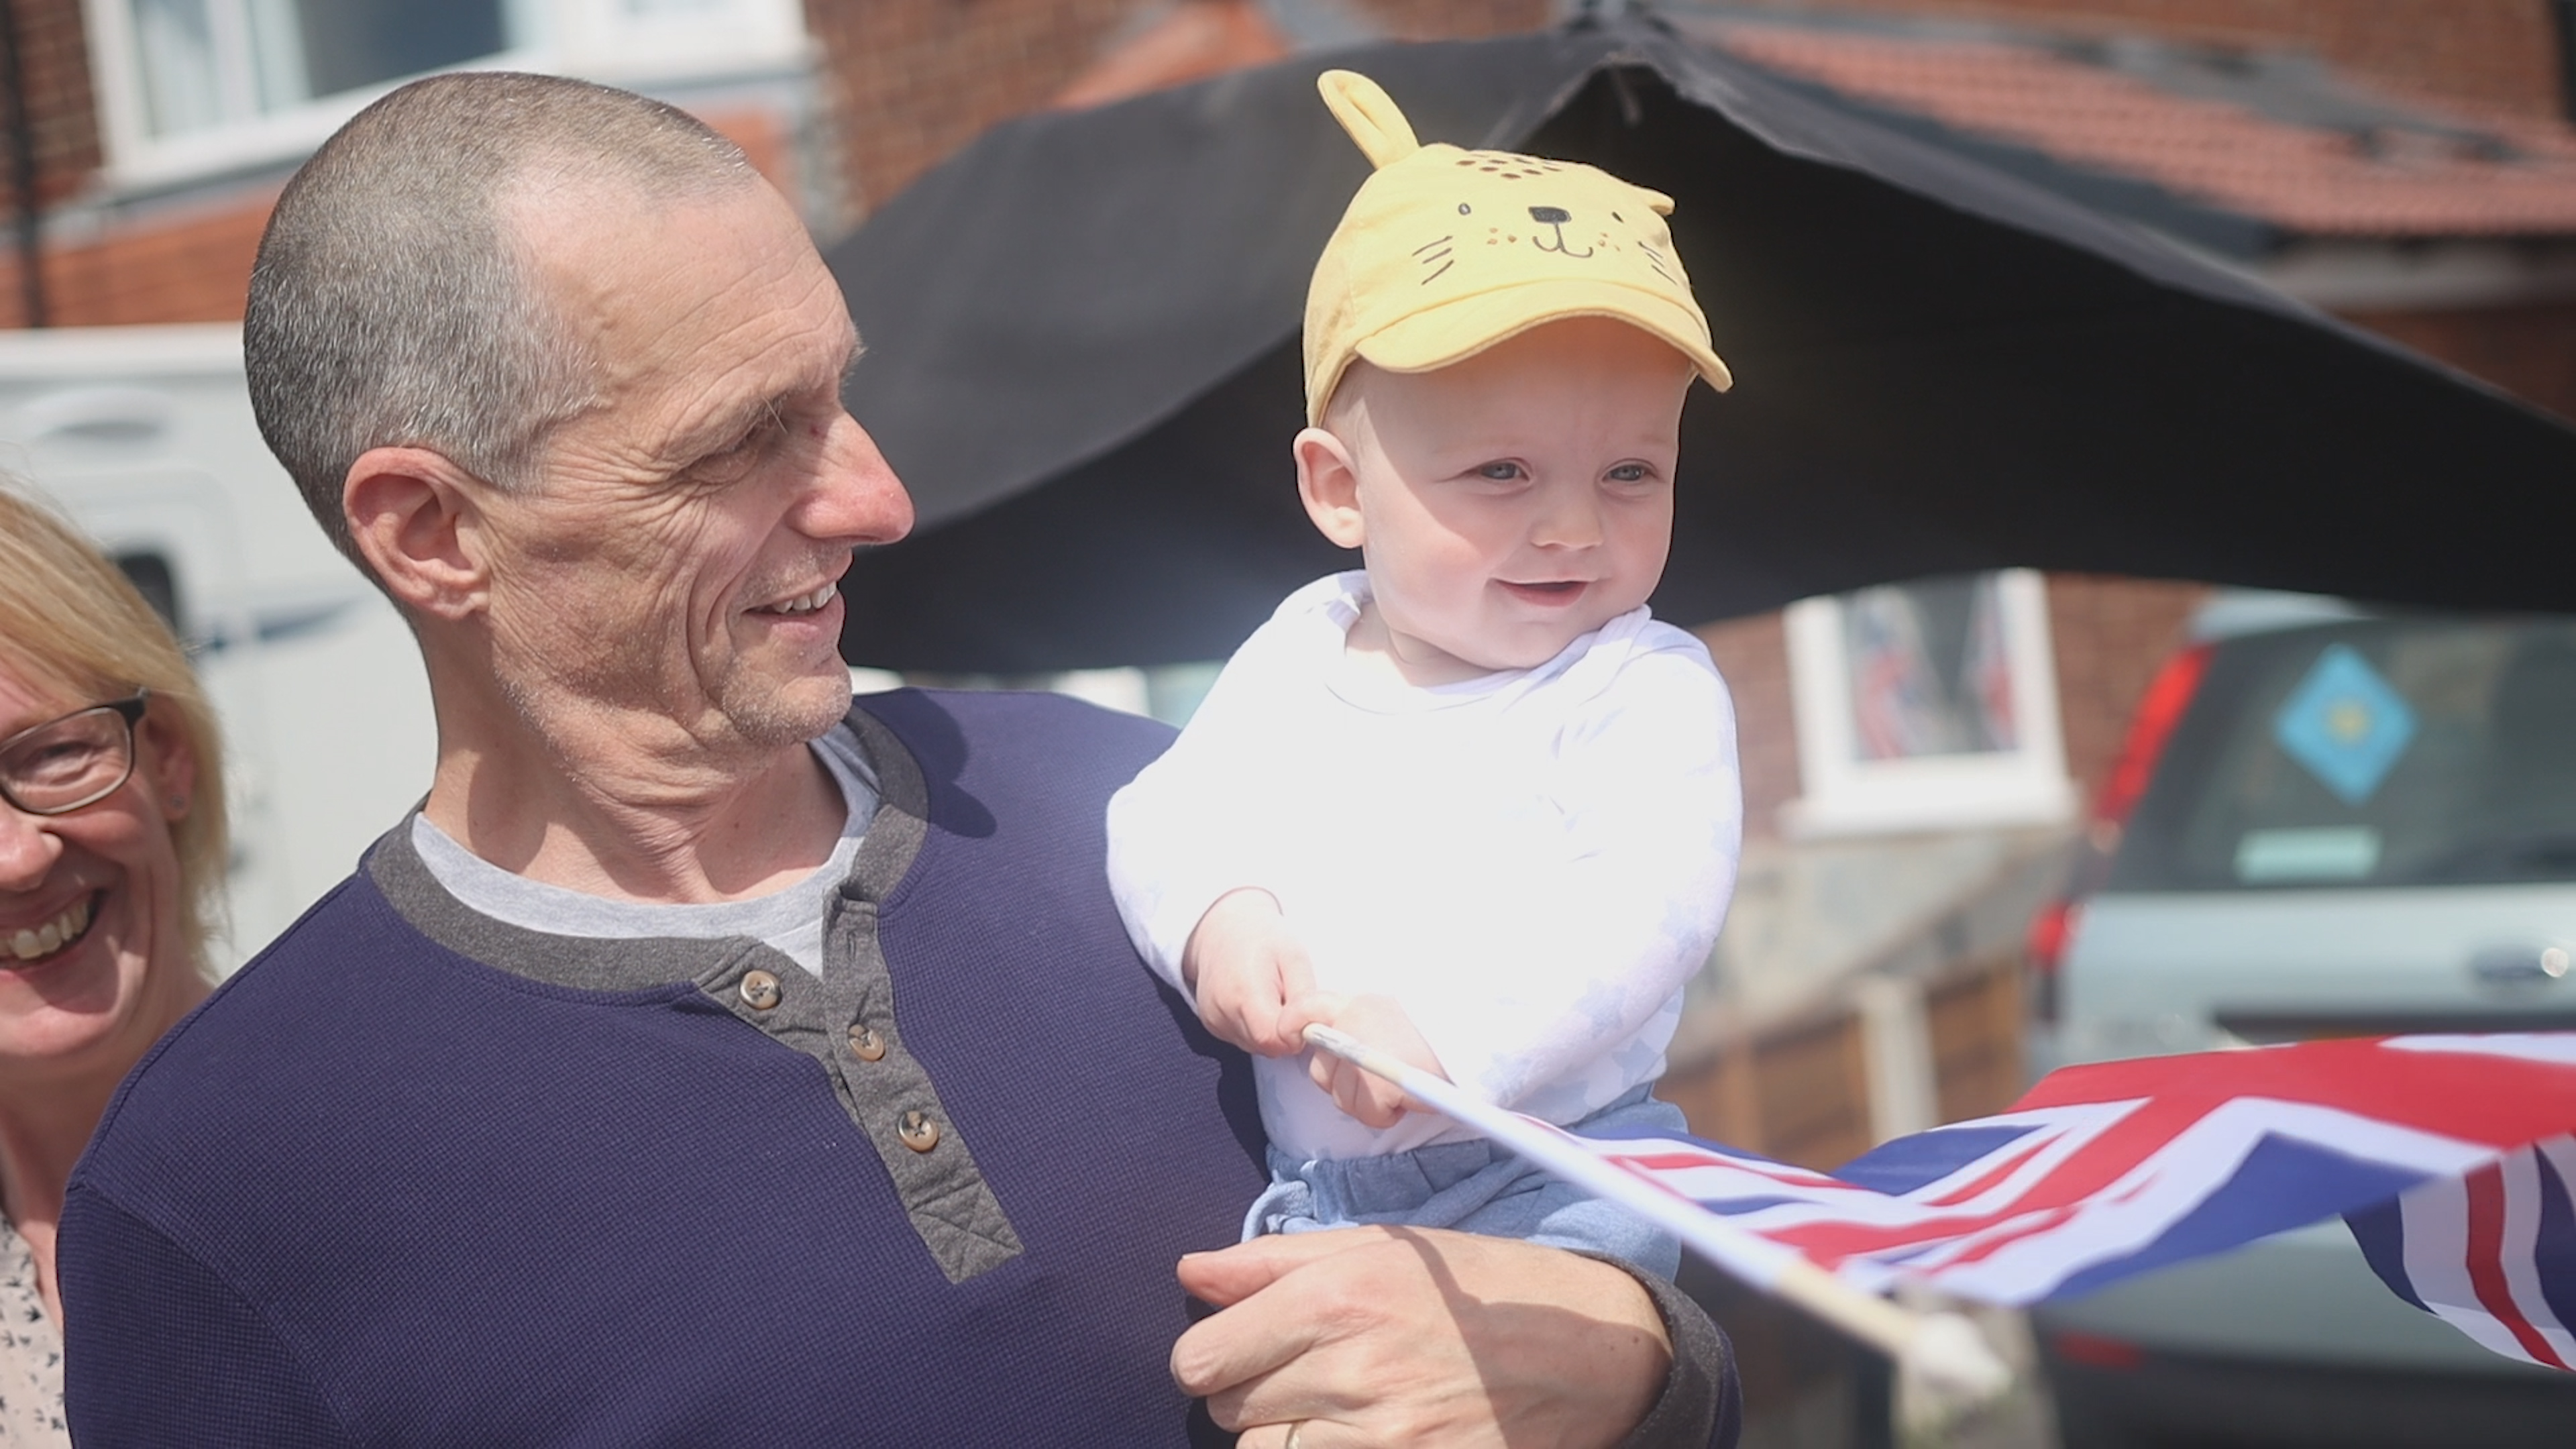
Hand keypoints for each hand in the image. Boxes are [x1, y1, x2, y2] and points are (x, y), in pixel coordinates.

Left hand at [1172, 1227, 1670, 1447]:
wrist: (1588, 1350)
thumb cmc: (1479, 1288)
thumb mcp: (1382, 1246)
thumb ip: (1274, 1261)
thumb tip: (1190, 1273)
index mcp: (1334, 1298)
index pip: (1203, 1358)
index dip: (1210, 1357)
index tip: (1235, 1352)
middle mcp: (1348, 1370)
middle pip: (1228, 1411)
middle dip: (1250, 1393)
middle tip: (1303, 1373)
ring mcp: (1380, 1437)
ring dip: (1283, 1436)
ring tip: (1334, 1409)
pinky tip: (1360, 1434)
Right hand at [1183, 890, 1315, 1056]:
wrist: (1224, 927)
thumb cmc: (1262, 939)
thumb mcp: (1294, 958)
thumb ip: (1304, 999)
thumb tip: (1312, 1030)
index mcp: (1245, 992)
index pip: (1274, 1040)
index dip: (1294, 1033)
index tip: (1300, 1013)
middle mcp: (1223, 1010)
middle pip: (1265, 1046)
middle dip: (1283, 1032)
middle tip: (1286, 999)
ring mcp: (1214, 1019)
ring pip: (1255, 1046)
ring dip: (1269, 1030)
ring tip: (1270, 996)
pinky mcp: (1211, 1024)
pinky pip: (1241, 1040)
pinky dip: (1254, 1028)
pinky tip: (1255, 1002)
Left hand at [1279, 993, 1445, 1128]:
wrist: (1474, 1046)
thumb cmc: (1433, 1038)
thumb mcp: (1389, 1017)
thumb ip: (1356, 1029)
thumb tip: (1328, 1051)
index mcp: (1356, 1004)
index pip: (1305, 1007)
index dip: (1292, 1027)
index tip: (1293, 1041)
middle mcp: (1355, 1022)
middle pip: (1320, 1069)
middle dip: (1343, 1084)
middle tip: (1377, 1080)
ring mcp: (1364, 1053)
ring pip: (1342, 1096)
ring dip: (1367, 1102)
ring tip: (1397, 1086)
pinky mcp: (1379, 1083)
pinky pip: (1367, 1113)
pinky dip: (1385, 1115)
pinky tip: (1405, 1099)